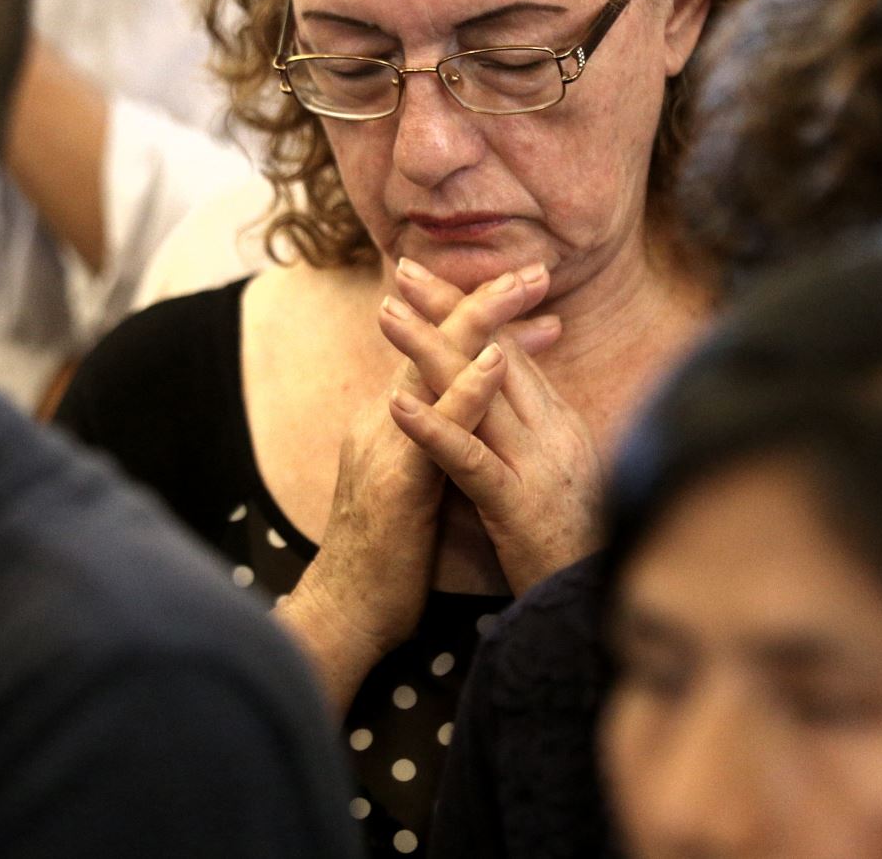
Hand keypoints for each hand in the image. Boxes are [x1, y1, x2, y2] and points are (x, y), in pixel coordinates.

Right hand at [277, 267, 551, 709]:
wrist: (345, 615)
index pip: (444, 358)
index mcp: (396, 425)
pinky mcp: (398, 480)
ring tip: (525, 284)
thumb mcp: (417, 492)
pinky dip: (468, 388)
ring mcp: (387, 445)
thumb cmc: (386, 563)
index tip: (531, 300)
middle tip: (536, 268)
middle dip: (487, 300)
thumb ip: (437, 452)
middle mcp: (386, 421)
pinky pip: (438, 426)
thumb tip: (472, 431)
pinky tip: (497, 359)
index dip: (486, 325)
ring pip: (434, 365)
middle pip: (437, 344)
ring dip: (482, 319)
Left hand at [380, 258, 602, 594]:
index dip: (471, 312)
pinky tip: (397, 404)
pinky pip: (470, 459)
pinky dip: (434, 427)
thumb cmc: (573, 549)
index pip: (508, 353)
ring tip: (387, 314)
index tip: (430, 278)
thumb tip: (508, 396)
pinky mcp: (519, 505)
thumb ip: (534, 434)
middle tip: (403, 268)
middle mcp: (552, 433)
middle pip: (493, 355)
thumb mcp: (554, 478)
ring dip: (429, 350)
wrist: (596, 609)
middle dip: (448, 309)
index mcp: (559, 425)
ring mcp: (538, 465)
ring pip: (479, 393)